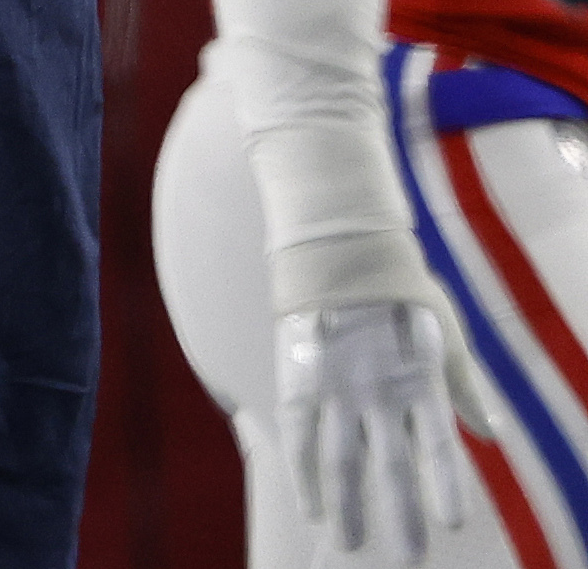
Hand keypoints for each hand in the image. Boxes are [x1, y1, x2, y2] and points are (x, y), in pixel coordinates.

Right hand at [278, 301, 484, 560]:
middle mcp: (379, 392)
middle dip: (399, 515)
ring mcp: (336, 388)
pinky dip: (305, 473)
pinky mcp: (302, 380)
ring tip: (350, 543)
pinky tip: (312, 505)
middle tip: (408, 558)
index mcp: (421, 381)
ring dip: (347, 506)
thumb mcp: (446, 335)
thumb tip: (490, 433)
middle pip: (389, 465)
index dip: (441, 485)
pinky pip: (301, 435)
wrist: (339, 253)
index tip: (448, 523)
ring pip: (341, 459)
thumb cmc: (401, 293)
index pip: (435, 445)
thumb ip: (465, 387)